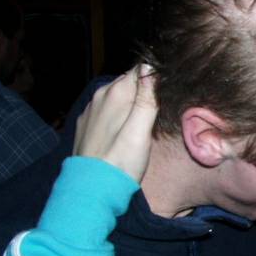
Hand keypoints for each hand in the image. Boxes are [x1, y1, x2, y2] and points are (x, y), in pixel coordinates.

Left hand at [74, 66, 157, 182]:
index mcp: (116, 93)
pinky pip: (107, 110)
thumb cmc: (121, 161)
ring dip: (133, 103)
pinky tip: (125, 130)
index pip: (141, 69)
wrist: (92, 189)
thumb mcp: (140, 131)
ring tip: (146, 120)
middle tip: (162, 108)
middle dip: (146, 90)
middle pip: (130, 81)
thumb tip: (151, 66)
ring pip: (118, 96)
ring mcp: (91, 111)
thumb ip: (147, 99)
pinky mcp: (87, 126)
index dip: (157, 77)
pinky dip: (119, 114)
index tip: (169, 93)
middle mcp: (100, 96)